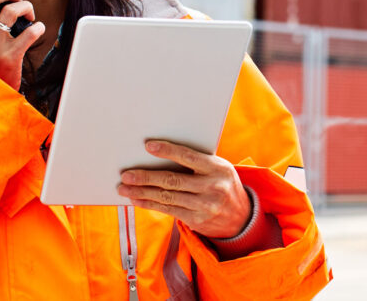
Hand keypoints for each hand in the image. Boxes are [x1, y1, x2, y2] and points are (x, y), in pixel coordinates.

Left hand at [118, 140, 250, 238]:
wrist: (242, 218)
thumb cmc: (222, 183)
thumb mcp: (218, 167)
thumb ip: (196, 161)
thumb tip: (161, 153)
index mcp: (216, 168)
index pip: (188, 157)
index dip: (167, 151)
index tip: (148, 146)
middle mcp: (211, 187)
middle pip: (172, 180)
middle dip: (146, 177)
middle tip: (126, 174)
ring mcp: (204, 206)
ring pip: (167, 197)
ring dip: (142, 193)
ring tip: (124, 188)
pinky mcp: (196, 220)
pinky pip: (169, 210)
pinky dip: (150, 204)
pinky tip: (137, 200)